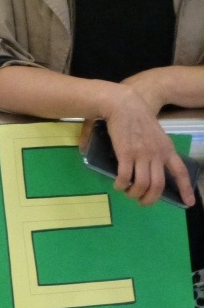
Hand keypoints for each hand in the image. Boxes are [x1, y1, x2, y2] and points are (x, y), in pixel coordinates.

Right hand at [95, 84, 194, 207]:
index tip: (188, 202)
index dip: (185, 189)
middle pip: (158, 185)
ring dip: (134, 194)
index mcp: (166, 149)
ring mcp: (142, 154)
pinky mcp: (126, 154)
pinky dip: (121, 185)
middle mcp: (157, 154)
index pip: (180, 172)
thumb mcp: (152, 135)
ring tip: (127, 192)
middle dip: (149, 199)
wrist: (124, 105)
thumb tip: (141, 168)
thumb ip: (149, 151)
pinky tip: (117, 184)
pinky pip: (125, 178)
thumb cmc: (136, 118)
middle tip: (142, 202)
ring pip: (142, 185)